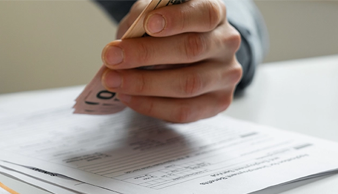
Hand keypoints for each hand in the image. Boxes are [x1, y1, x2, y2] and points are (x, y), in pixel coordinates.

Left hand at [100, 0, 241, 122]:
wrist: (180, 55)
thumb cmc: (163, 32)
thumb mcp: (151, 16)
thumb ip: (141, 21)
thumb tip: (123, 45)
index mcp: (214, 12)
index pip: (205, 13)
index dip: (178, 19)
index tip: (149, 24)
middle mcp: (226, 42)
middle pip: (192, 49)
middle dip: (146, 54)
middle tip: (112, 57)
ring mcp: (226, 74)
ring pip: (188, 83)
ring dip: (144, 84)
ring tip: (113, 80)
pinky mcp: (218, 102)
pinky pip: (184, 110)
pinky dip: (151, 105)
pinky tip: (128, 96)